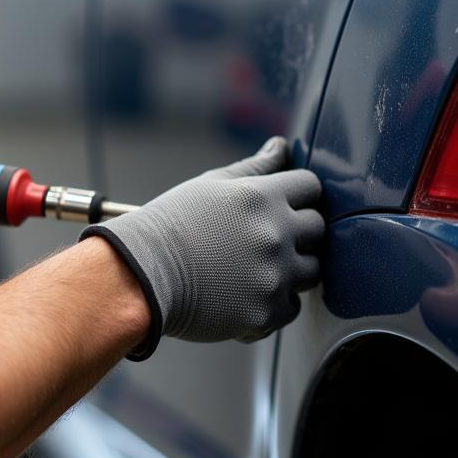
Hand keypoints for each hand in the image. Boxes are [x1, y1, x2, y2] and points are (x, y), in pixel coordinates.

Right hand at [80, 137, 323, 357]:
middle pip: (318, 229)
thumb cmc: (170, 227)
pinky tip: (243, 293)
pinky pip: (290, 307)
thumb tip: (281, 145)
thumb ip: (254, 167)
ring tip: (253, 268)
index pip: (311, 187)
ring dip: (291, 269)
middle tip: (263, 239)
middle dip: (298, 232)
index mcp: (261, 197)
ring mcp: (273, 276)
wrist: (140, 276)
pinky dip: (273, 303)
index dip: (299, 195)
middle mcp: (274, 234)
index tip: (282, 205)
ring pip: (311, 271)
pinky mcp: (265, 312)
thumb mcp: (210, 185)